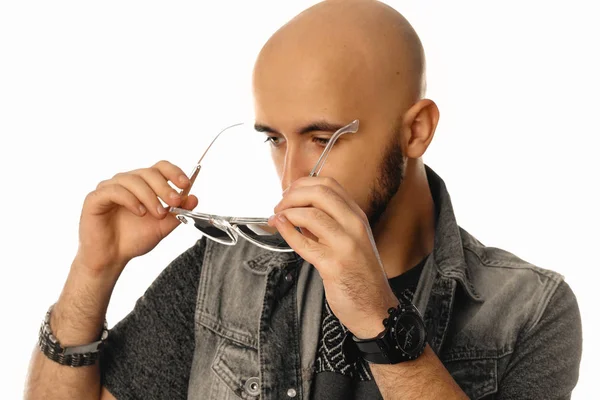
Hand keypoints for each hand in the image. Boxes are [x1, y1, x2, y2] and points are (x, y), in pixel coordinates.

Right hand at [75, 160, 197, 276]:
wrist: (112, 258)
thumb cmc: (133, 239)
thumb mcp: (163, 226)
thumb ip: (178, 212)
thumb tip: (194, 198)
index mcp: (144, 185)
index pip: (160, 168)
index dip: (174, 172)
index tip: (186, 184)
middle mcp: (127, 182)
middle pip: (148, 172)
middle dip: (165, 186)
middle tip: (174, 201)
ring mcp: (110, 188)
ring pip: (132, 180)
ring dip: (149, 196)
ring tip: (157, 213)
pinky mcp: (95, 198)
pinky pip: (114, 190)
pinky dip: (130, 199)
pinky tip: (139, 212)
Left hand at [267, 177, 397, 337]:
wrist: (374, 308)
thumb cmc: (359, 276)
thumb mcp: (348, 241)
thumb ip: (326, 223)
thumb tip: (297, 210)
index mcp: (357, 217)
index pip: (329, 185)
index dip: (303, 184)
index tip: (289, 192)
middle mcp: (354, 226)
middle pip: (320, 193)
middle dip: (292, 195)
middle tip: (280, 205)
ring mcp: (346, 244)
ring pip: (311, 214)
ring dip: (287, 212)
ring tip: (277, 218)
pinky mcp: (334, 264)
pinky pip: (304, 242)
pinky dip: (287, 231)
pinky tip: (281, 228)